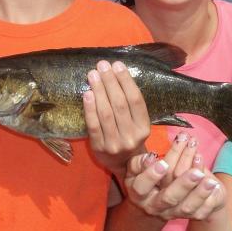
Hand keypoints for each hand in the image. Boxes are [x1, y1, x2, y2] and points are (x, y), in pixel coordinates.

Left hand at [83, 61, 149, 176]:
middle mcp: (131, 136)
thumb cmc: (131, 137)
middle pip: (120, 104)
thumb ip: (131, 105)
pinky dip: (90, 108)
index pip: (136, 100)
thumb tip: (117, 75)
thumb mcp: (138, 124)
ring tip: (93, 75)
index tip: (118, 65)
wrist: (123, 165)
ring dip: (99, 91)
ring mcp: (114, 143)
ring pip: (106, 113)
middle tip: (103, 65)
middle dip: (110, 82)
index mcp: (144, 128)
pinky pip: (93, 125)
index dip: (126, 81)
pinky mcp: (99, 147)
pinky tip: (87, 93)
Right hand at [122, 132, 224, 220]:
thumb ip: (138, 162)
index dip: (151, 176)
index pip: (141, 187)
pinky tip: (215, 187)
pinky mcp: (188, 216)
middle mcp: (155, 207)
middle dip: (183, 185)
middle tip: (196, 173)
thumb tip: (150, 157)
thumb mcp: (136, 170)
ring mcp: (172, 213)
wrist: (157, 202)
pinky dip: (209, 200)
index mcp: (139, 194)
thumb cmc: (146, 178)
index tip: (163, 163)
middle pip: (168, 198)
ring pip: (187, 207)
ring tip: (211, 181)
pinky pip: (201, 212)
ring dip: (200, 194)